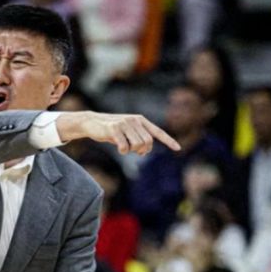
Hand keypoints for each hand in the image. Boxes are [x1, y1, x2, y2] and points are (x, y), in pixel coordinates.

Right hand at [56, 111, 179, 155]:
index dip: (168, 140)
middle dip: (141, 150)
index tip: (178, 148)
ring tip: (123, 146)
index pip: (157, 132)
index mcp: (140, 120)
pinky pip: (124, 146)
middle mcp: (135, 120)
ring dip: (130, 150)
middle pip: (147, 142)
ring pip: (137, 145)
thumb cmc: (112, 130)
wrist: (92, 122)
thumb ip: (138, 138)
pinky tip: (116, 146)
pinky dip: (122, 151)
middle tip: (134, 151)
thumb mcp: (127, 133)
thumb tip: (145, 151)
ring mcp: (125, 123)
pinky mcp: (115, 128)